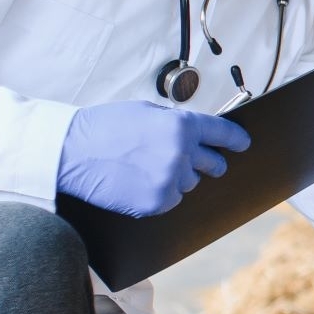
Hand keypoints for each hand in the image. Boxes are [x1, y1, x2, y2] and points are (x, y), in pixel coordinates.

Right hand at [58, 102, 249, 217]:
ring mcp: (170, 180)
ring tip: (146, 166)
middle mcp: (182, 153)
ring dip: (176, 177)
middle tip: (191, 160)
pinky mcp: (156, 202)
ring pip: (189, 183)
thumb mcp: (146, 111)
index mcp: (182, 126)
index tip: (243, 144)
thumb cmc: (103, 127)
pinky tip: (138, 181)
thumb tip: (196, 131)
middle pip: (213, 164)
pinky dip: (160, 193)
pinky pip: (171, 200)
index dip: (236, 140)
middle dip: (207, 162)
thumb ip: (176, 122)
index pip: (223, 134)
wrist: (70, 151)